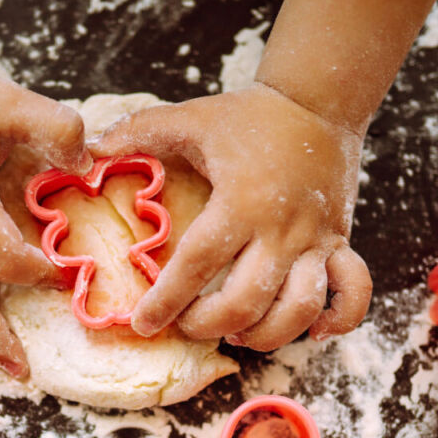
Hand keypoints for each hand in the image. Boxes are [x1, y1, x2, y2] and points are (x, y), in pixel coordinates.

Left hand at [91, 84, 371, 350]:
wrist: (318, 102)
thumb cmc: (246, 117)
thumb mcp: (189, 119)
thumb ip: (136, 134)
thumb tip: (85, 151)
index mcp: (240, 201)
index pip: (197, 264)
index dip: (167, 300)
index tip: (142, 323)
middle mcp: (281, 228)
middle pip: (245, 302)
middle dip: (208, 326)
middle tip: (186, 325)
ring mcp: (316, 240)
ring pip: (299, 310)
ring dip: (265, 335)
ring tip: (236, 334)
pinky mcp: (340, 244)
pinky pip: (352, 294)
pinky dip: (337, 321)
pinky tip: (312, 332)